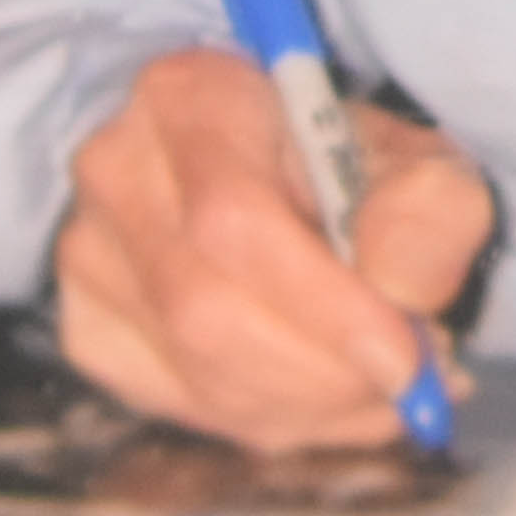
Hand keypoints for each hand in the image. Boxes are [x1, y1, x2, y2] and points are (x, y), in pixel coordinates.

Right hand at [51, 49, 493, 451]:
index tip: (406, 359)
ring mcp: (88, 254)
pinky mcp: (89, 327)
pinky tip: (327, 395)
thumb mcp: (414, 162)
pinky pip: (184, 408)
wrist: (280, 178)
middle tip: (410, 385)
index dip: (325, 307)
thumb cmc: (345, 168)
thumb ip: (427, 208)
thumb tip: (399, 289)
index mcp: (188, 95)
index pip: (234, 219)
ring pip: (197, 372)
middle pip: (206, 309)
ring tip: (384, 386)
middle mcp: (116, 169)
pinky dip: (275, 421)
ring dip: (313, 405)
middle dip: (325, 374)